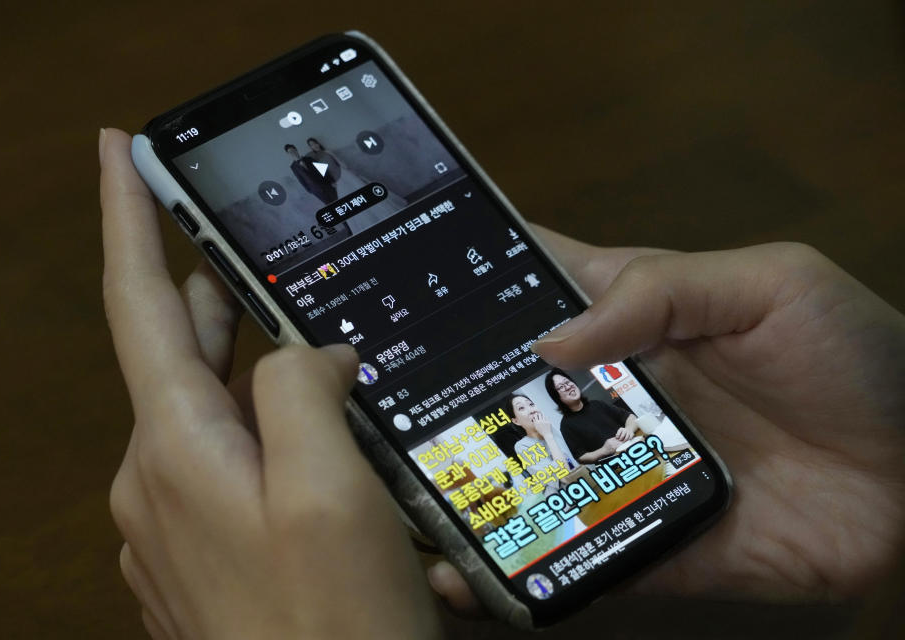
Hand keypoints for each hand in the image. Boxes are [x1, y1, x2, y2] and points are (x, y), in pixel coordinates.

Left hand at [101, 129, 439, 639]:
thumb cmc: (333, 625)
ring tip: (300, 341)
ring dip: (253, 376)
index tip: (115, 151)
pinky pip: (227, 470)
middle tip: (238, 247)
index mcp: (175, 450)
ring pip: (210, 416)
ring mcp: (172, 529)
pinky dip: (266, 437)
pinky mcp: (200, 562)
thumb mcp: (331, 493)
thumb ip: (304, 394)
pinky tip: (318, 447)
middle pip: (178, 358)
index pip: (139, 305)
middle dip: (208, 295)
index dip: (128, 220)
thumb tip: (305, 354)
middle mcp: (155, 485)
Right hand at [429, 227, 904, 609]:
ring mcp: (625, 470)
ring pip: (526, 478)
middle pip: (509, 393)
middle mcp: (613, 393)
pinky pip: (574, 554)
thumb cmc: (857, 357)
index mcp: (633, 317)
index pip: (531, 291)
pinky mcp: (649, 541)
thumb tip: (551, 342)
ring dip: (464, 486)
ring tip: (388, 496)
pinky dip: (518, 565)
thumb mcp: (771, 284)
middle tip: (363, 412)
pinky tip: (460, 572)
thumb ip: (663, 291)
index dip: (463, 288)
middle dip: (440, 398)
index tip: (388, 294)